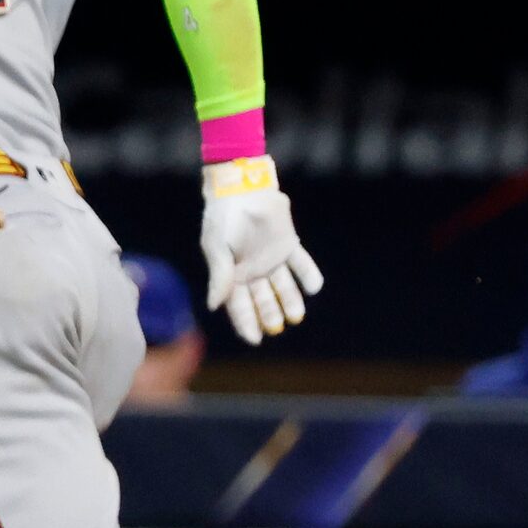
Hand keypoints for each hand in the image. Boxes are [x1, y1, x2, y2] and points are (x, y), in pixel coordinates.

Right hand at [200, 157, 323, 344]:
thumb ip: (220, 277)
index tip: (255, 339)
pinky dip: (308, 275)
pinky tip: (313, 287)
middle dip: (269, 314)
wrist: (241, 187)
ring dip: (290, 301)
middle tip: (277, 327)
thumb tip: (213, 306)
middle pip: (262, 299)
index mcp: (232, 274)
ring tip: (296, 316)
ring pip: (283, 286)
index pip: (238, 305)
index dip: (246, 323)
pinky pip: (301, 263)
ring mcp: (271, 258)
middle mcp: (252, 270)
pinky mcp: (288, 244)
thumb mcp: (217, 248)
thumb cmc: (222, 218)